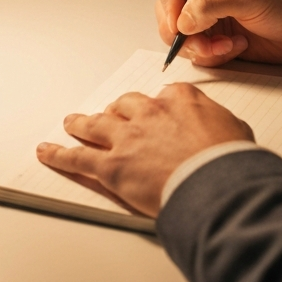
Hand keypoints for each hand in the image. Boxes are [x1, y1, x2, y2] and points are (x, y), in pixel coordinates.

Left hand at [37, 83, 253, 216]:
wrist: (216, 183)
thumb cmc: (229, 161)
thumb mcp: (234, 129)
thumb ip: (218, 123)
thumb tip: (220, 130)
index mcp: (178, 99)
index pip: (160, 97)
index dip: (155, 109)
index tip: (154, 114)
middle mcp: (148, 113)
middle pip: (124, 107)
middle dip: (116, 112)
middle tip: (110, 116)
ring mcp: (126, 139)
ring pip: (95, 125)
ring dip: (81, 124)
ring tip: (72, 123)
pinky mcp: (111, 167)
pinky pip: (77, 158)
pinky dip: (58, 154)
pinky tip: (47, 152)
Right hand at [148, 0, 281, 66]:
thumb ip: (211, 3)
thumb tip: (182, 19)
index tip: (180, 21)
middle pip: (166, 10)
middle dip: (183, 32)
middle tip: (202, 40)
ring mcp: (209, 15)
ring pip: (178, 36)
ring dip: (200, 47)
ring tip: (229, 45)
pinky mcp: (216, 37)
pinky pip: (196, 52)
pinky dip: (212, 56)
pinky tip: (236, 48)